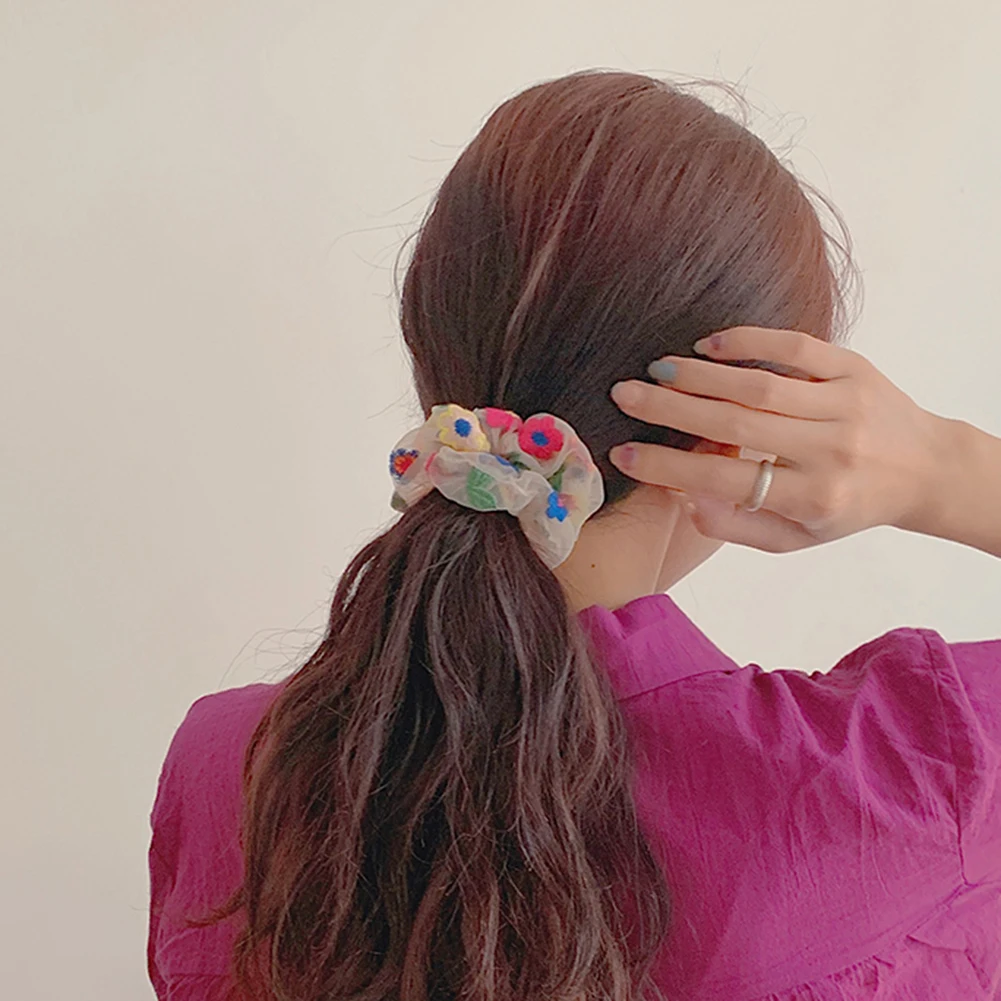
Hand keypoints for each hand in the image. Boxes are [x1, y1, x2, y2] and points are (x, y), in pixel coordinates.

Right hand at [607, 326, 945, 552]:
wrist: (925, 468)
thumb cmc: (848, 506)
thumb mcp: (796, 538)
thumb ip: (736, 526)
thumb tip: (682, 498)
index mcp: (812, 499)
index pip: (724, 481)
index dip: (667, 467)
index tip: (624, 453)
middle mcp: (829, 452)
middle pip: (734, 425)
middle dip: (669, 408)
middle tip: (624, 394)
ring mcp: (844, 406)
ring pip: (758, 385)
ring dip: (699, 375)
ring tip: (656, 369)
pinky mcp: (854, 369)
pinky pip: (795, 349)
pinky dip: (749, 342)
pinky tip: (709, 344)